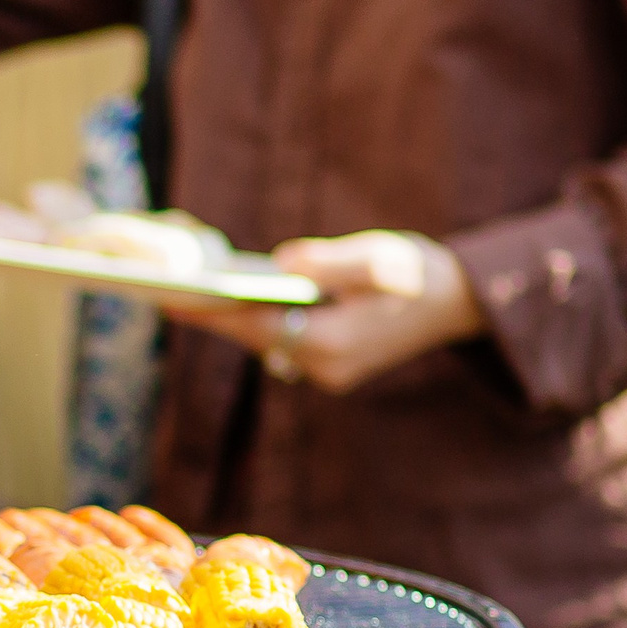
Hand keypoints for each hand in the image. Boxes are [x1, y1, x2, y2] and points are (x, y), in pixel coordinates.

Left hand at [168, 229, 487, 392]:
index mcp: (333, 342)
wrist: (463, 303)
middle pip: (253, 337)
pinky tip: (234, 298)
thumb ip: (329, 260)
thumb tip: (283, 262)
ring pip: (267, 340)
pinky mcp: (332, 363)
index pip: (255, 327)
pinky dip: (259, 320)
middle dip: (213, 314)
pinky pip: (284, 340)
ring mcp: (328, 370)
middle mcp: (325, 366)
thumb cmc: (419, 273)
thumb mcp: (378, 257)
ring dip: (234, 318)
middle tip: (163, 293)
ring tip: (187, 292)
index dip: (211, 311)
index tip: (171, 299)